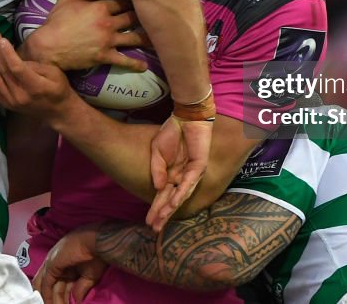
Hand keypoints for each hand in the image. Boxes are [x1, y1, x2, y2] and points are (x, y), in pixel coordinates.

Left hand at [0, 31, 77, 121]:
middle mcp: (19, 96)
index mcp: (35, 87)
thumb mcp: (54, 73)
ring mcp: (10, 101)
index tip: (2, 39)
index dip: (8, 54)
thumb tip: (16, 58)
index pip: (17, 69)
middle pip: (3, 72)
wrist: (56, 111)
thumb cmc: (58, 88)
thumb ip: (35, 66)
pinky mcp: (4, 103)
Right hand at [23, 0, 148, 71]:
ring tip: (156, 37)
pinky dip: (136, 63)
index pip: (123, 1)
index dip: (132, 0)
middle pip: (132, 17)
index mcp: (100, 7)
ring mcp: (108, 40)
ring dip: (146, 38)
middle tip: (153, 15)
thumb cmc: (56, 21)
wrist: (49, 46)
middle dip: (143, 16)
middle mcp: (108, 22)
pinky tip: (144, 66)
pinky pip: (124, 60)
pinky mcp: (105, 56)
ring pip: (134, 38)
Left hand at [33, 228, 107, 303]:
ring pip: (45, 285)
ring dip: (48, 299)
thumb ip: (81, 288)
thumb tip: (77, 300)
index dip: (58, 296)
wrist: (98, 242)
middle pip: (50, 285)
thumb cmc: (98, 256)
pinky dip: (47, 295)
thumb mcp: (89, 276)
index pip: (58, 283)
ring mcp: (52, 262)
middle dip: (52, 299)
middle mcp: (56, 262)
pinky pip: (46, 284)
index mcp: (65, 263)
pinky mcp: (51, 264)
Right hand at [146, 117, 212, 231]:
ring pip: (180, 195)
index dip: (156, 209)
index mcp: (171, 174)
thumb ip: (157, 170)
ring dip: (171, 208)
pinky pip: (188, 183)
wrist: (186, 117)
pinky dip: (180, 193)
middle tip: (154, 228)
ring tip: (162, 220)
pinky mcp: (198, 167)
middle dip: (163, 214)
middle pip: (171, 200)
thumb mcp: (157, 151)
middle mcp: (181, 177)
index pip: (163, 195)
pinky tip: (173, 203)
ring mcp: (191, 173)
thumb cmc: (172, 132)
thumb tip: (158, 188)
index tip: (148, 221)